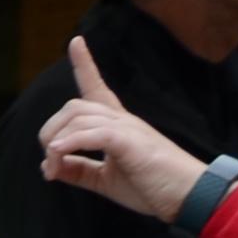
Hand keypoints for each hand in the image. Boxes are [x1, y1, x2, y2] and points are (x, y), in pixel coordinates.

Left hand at [37, 36, 209, 219]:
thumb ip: (78, 170)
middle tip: (50, 164)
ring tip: (53, 170)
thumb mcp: (105, 179)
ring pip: (79, 118)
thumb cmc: (152, 186)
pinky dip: (70, 143)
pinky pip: (94, 133)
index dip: (85, 65)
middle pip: (74, 107)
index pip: (97, 88)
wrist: (189, 196)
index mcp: (118, 125)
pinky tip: (57, 157)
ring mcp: (129, 128)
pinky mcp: (132, 142)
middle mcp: (122, 120)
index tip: (75, 41)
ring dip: (56, 143)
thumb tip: (48, 166)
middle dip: (50, 131)